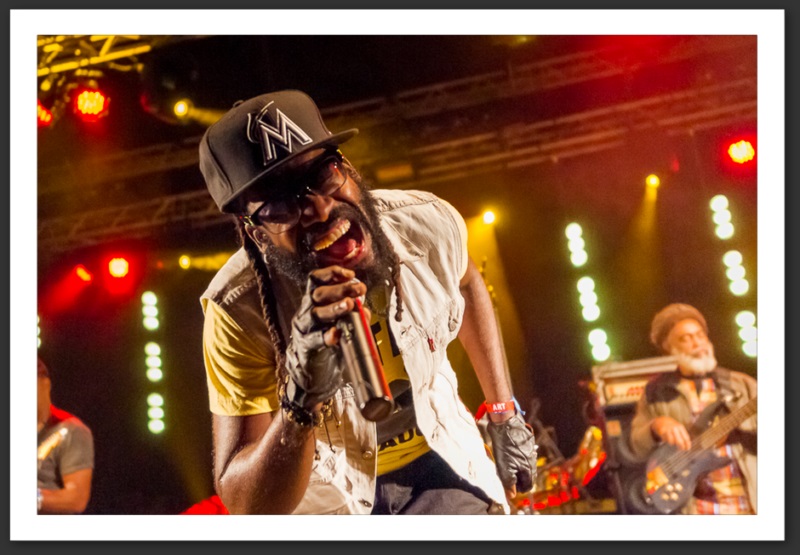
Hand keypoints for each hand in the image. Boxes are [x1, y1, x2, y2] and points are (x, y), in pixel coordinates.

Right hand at [284, 266, 366, 408]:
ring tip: (349, 305)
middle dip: (340, 289)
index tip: (350, 274)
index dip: (331, 273)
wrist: (313, 372)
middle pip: (318, 294)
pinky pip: (314, 339)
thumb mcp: (343, 325)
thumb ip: (354, 317)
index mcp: (314, 302)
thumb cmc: (328, 343)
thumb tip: (366, 312)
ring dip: (334, 308)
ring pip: (315, 313)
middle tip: (359, 289)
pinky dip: (326, 336)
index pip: (316, 280)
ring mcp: (304, 330)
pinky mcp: (305, 347)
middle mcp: (307, 312)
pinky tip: (335, 334)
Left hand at [486, 412, 537, 501]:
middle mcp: (532, 459)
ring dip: (514, 466)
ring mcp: (529, 449)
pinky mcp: (525, 441)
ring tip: (503, 462)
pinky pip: (521, 453)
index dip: (518, 488)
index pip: (528, 485)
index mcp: (529, 467)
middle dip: (516, 477)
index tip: (509, 486)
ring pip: (523, 464)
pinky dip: (514, 455)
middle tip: (504, 474)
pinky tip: (506, 451)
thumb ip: (509, 482)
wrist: (505, 421)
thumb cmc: (505, 444)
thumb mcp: (504, 467)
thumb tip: (511, 495)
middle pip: (526, 475)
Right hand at [651, 416, 691, 450]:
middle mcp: (674, 428)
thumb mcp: (678, 427)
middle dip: (681, 447)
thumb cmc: (671, 425)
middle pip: (680, 441)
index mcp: (680, 427)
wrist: (661, 419)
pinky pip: (665, 439)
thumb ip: (682, 435)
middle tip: (682, 449)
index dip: (687, 444)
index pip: (686, 438)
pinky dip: (666, 440)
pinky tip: (665, 438)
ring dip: (672, 443)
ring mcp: (668, 429)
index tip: (687, 449)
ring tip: (671, 441)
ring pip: (672, 441)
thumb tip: (687, 446)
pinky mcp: (661, 431)